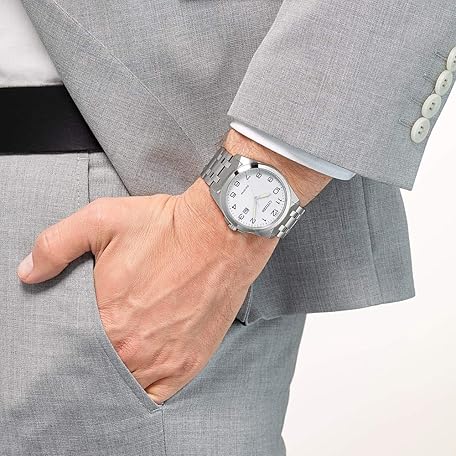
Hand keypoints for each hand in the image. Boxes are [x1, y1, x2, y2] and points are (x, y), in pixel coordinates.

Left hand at [17, 130, 330, 403]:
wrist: (222, 233)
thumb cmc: (166, 228)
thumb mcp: (101, 221)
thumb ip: (55, 246)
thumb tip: (27, 272)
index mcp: (108, 322)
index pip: (72, 350)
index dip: (70, 342)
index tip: (77, 332)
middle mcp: (135, 352)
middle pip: (100, 371)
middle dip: (93, 359)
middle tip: (99, 341)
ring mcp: (166, 361)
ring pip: (128, 386)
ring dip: (119, 375)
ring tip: (119, 356)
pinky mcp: (190, 363)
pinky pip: (159, 395)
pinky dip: (146, 389)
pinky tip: (141, 372)